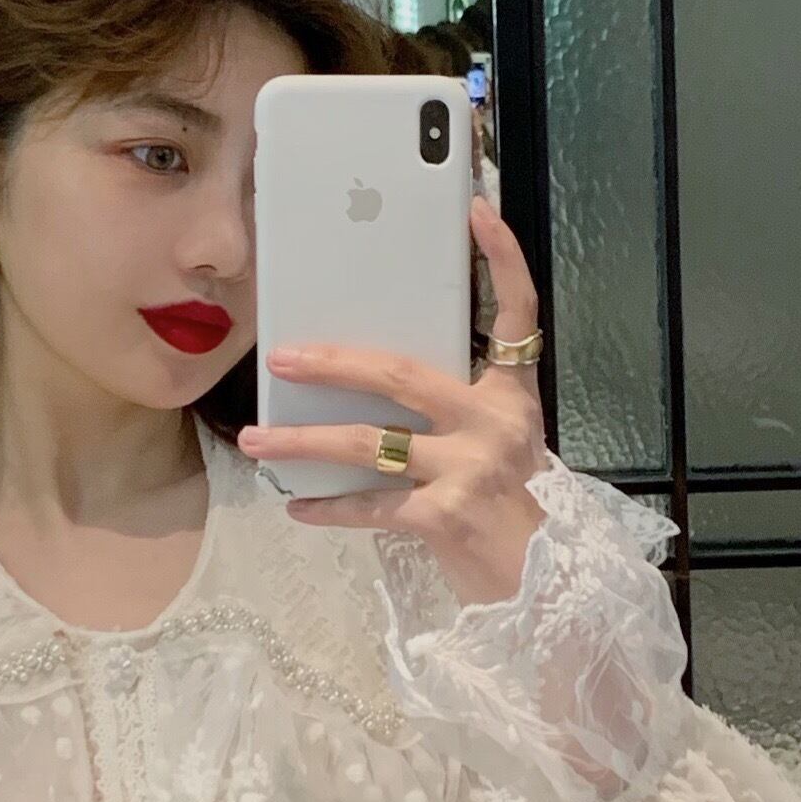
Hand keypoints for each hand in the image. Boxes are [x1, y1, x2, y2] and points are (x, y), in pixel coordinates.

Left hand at [235, 192, 547, 606]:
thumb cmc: (514, 516)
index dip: (502, 260)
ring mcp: (469, 469)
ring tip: (254, 442)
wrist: (546, 590)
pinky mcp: (444, 515)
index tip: (477, 211)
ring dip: (301, 442)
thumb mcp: (501, 451)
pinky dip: (329, 508)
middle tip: (281, 357)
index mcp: (511, 398)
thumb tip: (373, 392)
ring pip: (367, 442)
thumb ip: (455, 415)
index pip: (518, 315)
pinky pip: (369, 505)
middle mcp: (494, 424)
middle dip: (330, 363)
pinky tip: (295, 507)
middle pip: (399, 373)